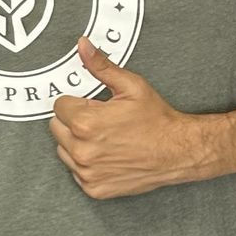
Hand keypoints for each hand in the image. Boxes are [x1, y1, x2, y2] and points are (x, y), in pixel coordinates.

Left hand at [49, 38, 211, 200]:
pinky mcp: (94, 188)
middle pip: (57, 128)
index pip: (59, 106)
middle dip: (74, 122)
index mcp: (85, 123)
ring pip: (64, 151)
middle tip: (100, 121)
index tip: (92, 105)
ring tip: (105, 138)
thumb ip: (101, 66)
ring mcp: (87, 172)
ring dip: (78, 144)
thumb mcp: (131, 86)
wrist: (178, 152)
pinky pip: (76, 172)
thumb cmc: (157, 121)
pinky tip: (107, 155)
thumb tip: (84, 47)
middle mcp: (82, 150)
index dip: (76, 102)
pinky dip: (87, 164)